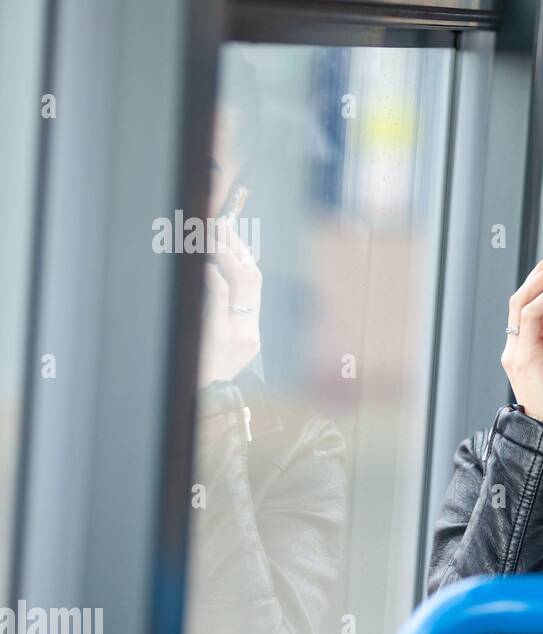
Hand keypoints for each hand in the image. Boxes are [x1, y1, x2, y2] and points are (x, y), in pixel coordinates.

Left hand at [197, 217, 261, 387]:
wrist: (198, 409)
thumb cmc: (197, 378)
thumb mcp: (210, 350)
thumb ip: (214, 318)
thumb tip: (205, 274)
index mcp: (251, 335)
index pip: (255, 284)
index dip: (242, 253)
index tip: (227, 230)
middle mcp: (250, 333)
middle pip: (254, 277)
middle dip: (236, 247)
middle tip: (218, 224)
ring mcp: (238, 336)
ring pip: (241, 282)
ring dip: (225, 253)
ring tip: (210, 234)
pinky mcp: (219, 338)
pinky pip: (220, 297)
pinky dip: (213, 275)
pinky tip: (204, 262)